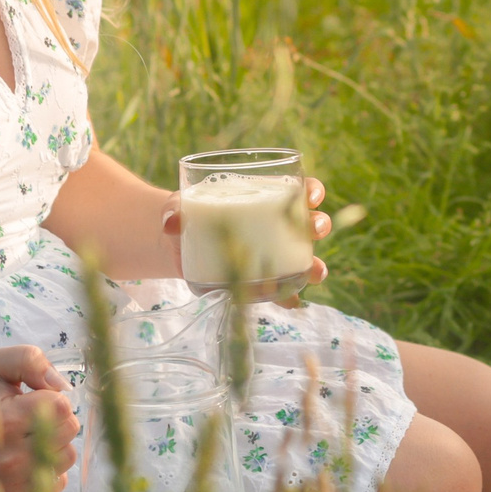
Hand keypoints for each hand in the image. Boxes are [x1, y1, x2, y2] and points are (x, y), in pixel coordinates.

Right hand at [0, 345, 76, 491]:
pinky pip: (57, 484)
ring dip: (55, 444)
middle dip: (57, 418)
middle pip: (69, 430)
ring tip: (31, 438)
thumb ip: (29, 361)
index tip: (33, 398)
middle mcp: (9, 458)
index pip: (61, 407)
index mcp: (5, 421)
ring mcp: (13, 484)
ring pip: (66, 457)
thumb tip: (61, 385)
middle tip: (32, 418)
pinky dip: (50, 471)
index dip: (53, 397)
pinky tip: (30, 460)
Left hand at [156, 176, 335, 299]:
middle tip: (313, 229)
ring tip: (315, 272)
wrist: (180, 245)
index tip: (311, 195)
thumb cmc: (189, 215)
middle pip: (310, 223)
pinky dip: (288, 296)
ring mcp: (274, 254)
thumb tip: (171, 222)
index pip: (300, 189)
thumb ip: (176, 211)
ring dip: (315, 265)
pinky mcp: (262, 279)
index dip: (312, 190)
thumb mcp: (181, 207)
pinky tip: (292, 302)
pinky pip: (282, 289)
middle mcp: (278, 226)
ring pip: (305, 258)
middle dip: (319, 225)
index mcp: (266, 198)